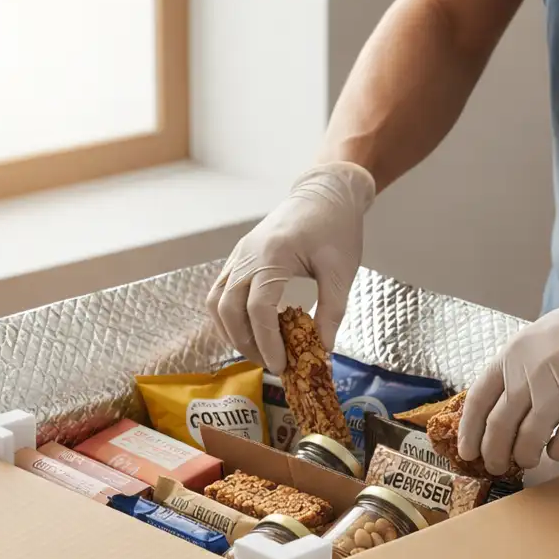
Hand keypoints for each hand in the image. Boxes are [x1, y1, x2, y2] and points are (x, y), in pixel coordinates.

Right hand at [207, 161, 375, 373]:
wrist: (324, 193)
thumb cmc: (337, 228)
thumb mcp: (341, 271)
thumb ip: (331, 312)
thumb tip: (323, 350)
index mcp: (273, 255)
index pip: (259, 308)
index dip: (267, 342)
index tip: (282, 365)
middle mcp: (248, 255)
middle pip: (228, 309)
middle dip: (246, 343)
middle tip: (270, 364)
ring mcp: (239, 255)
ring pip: (216, 302)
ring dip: (232, 332)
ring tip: (258, 351)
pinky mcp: (238, 257)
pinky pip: (219, 292)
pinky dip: (227, 317)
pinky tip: (248, 331)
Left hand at [458, 263, 558, 474]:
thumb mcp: (539, 339)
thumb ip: (519, 370)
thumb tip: (500, 410)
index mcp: (513, 355)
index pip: (478, 401)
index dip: (469, 432)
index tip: (467, 452)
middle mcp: (530, 372)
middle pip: (499, 426)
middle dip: (494, 454)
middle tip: (496, 467)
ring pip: (529, 439)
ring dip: (525, 457)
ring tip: (528, 460)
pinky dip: (558, 452)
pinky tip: (558, 450)